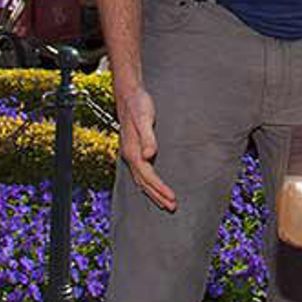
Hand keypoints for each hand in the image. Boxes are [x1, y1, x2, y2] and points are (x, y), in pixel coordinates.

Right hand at [116, 86, 176, 211]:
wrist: (129, 94)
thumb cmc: (138, 105)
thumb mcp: (145, 118)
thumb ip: (148, 137)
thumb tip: (149, 156)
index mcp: (132, 151)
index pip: (147, 177)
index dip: (160, 189)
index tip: (172, 199)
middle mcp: (130, 155)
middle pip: (143, 183)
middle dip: (157, 196)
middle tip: (172, 207)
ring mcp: (130, 154)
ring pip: (141, 180)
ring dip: (153, 192)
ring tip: (165, 202)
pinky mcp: (133, 150)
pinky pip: (140, 173)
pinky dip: (147, 183)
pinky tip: (151, 186)